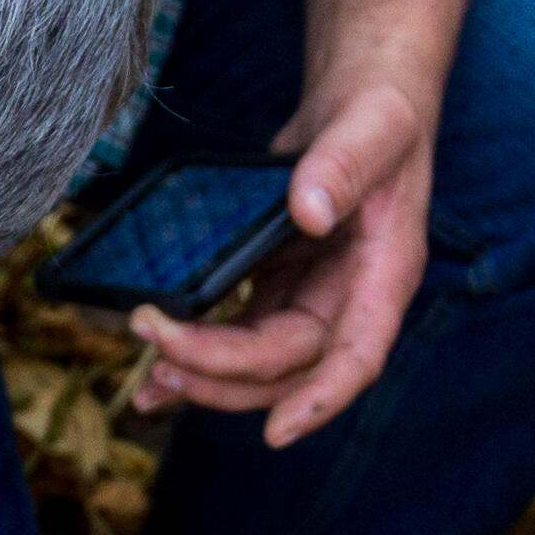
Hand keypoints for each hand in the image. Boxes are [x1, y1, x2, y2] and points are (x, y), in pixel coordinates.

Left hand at [130, 60, 433, 449]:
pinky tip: (155, 374)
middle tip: (158, 342)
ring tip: (149, 377)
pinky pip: (236, 337)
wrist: (361, 103)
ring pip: (257, 365)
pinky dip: (198, 356)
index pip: (359, 355)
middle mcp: (347, 300)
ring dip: (204, 377)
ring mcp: (309, 299)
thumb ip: (344, 164)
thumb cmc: (381, 116)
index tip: (278, 431)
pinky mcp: (275, 287)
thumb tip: (307, 211)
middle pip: (287, 366)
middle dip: (223, 369)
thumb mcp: (373, 126)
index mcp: (384, 275)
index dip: (322, 398)